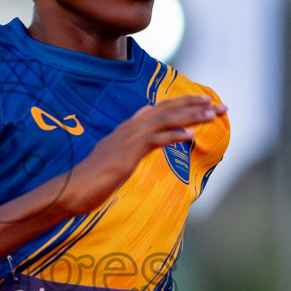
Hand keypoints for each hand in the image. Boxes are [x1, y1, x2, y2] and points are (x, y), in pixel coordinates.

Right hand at [58, 94, 224, 215]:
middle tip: (219, 104)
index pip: (160, 109)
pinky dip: (175, 135)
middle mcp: (129, 128)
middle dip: (195, 105)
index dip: (183, 103)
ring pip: (166, 120)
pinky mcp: (128, 154)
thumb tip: (141, 126)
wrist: (71, 190)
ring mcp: (128, 139)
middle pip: (167, 109)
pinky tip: (191, 135)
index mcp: (127, 128)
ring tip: (213, 114)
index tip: (203, 101)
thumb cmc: (91, 179)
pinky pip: (156, 140)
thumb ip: (129, 141)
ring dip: (192, 116)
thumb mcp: (113, 156)